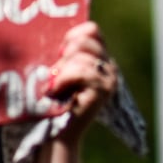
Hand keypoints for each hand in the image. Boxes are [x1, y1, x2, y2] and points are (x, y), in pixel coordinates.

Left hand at [48, 21, 116, 136]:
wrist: (58, 131)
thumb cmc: (53, 100)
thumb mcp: (59, 69)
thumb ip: (64, 52)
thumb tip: (52, 31)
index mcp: (100, 59)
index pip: (92, 30)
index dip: (73, 35)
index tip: (59, 52)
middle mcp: (109, 67)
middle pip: (86, 40)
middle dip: (65, 55)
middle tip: (55, 74)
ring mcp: (109, 79)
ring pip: (81, 56)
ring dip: (61, 71)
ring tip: (55, 87)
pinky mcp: (104, 90)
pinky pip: (81, 71)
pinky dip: (64, 79)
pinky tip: (57, 91)